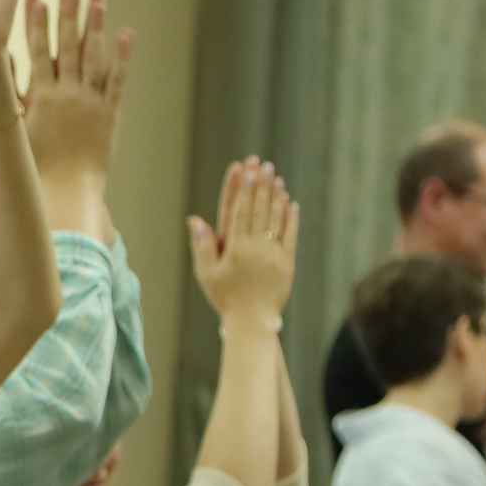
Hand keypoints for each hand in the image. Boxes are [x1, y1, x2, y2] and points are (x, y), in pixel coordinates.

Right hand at [23, 0, 129, 183]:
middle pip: (67, 45)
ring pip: (93, 56)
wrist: (66, 189)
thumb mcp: (15, 127)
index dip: (37, 20)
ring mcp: (91, 101)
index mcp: (41, 96)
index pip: (37, 49)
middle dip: (68, 12)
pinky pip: (118, 80)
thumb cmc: (36, 163)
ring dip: (95, 25)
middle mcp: (67, 93)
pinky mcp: (110, 112)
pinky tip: (126, 32)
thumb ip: (9, 94)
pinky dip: (123, 56)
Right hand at [189, 157, 296, 322]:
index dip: (242, 188)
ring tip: (276, 177)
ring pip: (275, 218)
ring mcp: (273, 253)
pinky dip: (290, 218)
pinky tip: (291, 202)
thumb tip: (194, 219)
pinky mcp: (287, 262)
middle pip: (258, 209)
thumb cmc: (225, 298)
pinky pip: (290, 235)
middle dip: (260, 185)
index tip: (245, 169)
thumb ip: (202, 245)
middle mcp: (255, 246)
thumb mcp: (207, 273)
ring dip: (276, 196)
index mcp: (234, 247)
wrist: (252, 321)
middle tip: (263, 164)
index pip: (238, 210)